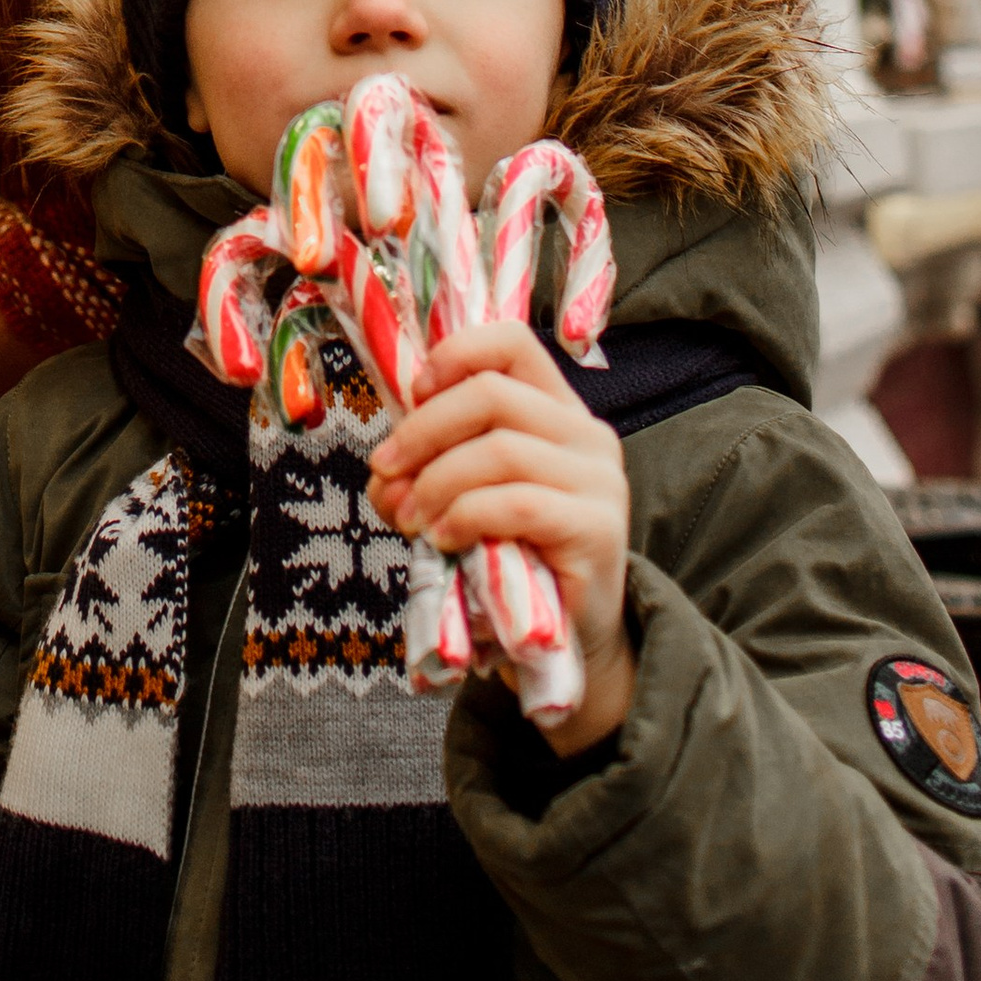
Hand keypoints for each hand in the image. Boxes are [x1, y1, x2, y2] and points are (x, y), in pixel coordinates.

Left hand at [367, 319, 634, 756]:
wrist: (571, 637)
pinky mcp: (598, 530)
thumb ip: (426, 471)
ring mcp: (598, 481)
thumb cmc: (512, 555)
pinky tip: (444, 539)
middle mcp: (587, 433)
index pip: (512, 342)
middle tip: (387, 472)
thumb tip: (382, 474)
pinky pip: (519, 503)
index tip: (412, 394)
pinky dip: (467, 515)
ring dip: (438, 481)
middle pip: (493, 394)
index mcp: (558, 408)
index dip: (456, 355)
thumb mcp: (465, 497)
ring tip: (412, 518)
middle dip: (424, 429)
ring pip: (501, 449)